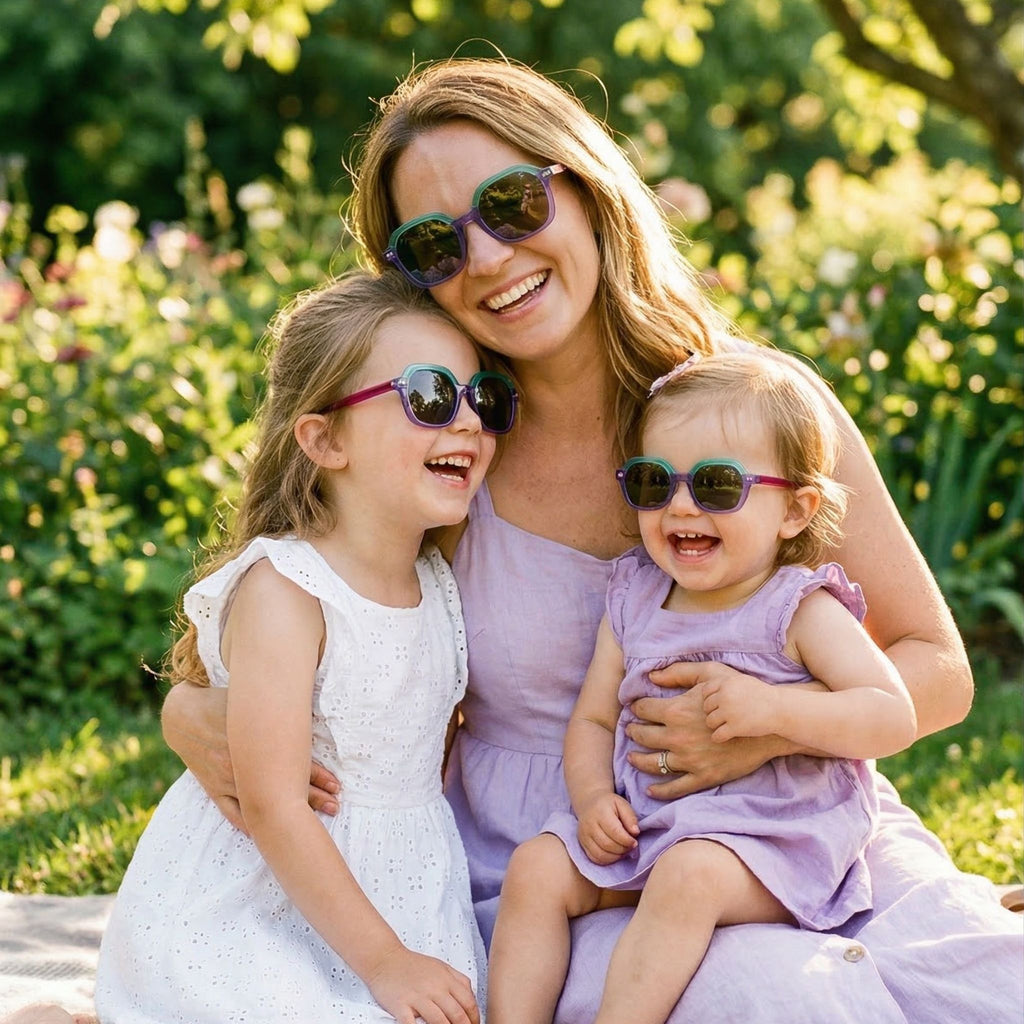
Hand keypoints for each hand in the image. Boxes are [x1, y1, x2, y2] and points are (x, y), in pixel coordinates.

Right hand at [162, 682, 340, 830]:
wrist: (182, 714)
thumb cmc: (223, 702)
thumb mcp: (252, 701)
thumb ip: (279, 710)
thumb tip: (307, 712)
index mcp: (256, 742)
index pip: (294, 764)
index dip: (319, 777)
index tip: (337, 786)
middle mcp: (242, 765)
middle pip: (284, 787)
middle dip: (312, 798)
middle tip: (335, 807)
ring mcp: (226, 780)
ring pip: (262, 804)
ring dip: (287, 815)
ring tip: (311, 825)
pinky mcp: (212, 788)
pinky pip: (232, 811)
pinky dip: (249, 823)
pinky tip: (266, 835)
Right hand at [365, 946, 479, 1023]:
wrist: (385, 959)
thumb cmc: (413, 965)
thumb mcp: (440, 966)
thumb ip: (457, 979)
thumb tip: (471, 997)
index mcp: (446, 978)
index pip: (468, 1002)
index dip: (475, 1018)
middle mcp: (434, 987)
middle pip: (457, 1014)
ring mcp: (417, 997)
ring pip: (439, 1022)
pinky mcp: (401, 1005)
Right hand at [576, 793, 638, 864]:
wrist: (589, 803)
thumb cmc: (609, 805)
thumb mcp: (622, 804)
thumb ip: (630, 817)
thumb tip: (635, 832)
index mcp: (600, 812)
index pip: (614, 831)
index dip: (627, 840)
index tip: (634, 842)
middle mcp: (589, 824)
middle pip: (608, 844)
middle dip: (623, 849)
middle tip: (630, 847)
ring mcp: (584, 835)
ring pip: (600, 854)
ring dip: (616, 856)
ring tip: (623, 850)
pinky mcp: (582, 843)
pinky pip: (594, 858)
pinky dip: (607, 860)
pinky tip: (614, 854)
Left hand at [626, 661, 781, 798]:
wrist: (766, 728)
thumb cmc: (739, 695)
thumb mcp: (710, 675)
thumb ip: (678, 673)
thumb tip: (651, 676)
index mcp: (676, 711)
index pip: (644, 710)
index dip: (636, 708)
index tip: (633, 709)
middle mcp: (678, 737)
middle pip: (643, 736)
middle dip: (633, 732)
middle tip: (629, 730)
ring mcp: (689, 760)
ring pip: (653, 763)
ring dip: (638, 760)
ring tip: (632, 757)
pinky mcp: (703, 777)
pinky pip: (675, 788)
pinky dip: (660, 791)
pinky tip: (650, 789)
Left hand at [703, 673, 776, 741]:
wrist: (781, 709)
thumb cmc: (762, 695)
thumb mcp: (742, 682)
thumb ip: (724, 684)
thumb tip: (703, 691)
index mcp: (726, 683)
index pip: (705, 692)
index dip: (710, 700)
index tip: (718, 705)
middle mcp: (725, 696)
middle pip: (706, 708)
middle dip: (713, 713)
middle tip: (722, 718)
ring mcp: (729, 712)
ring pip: (709, 722)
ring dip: (715, 726)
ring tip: (725, 727)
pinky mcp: (735, 728)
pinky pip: (717, 735)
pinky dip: (719, 738)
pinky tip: (725, 737)